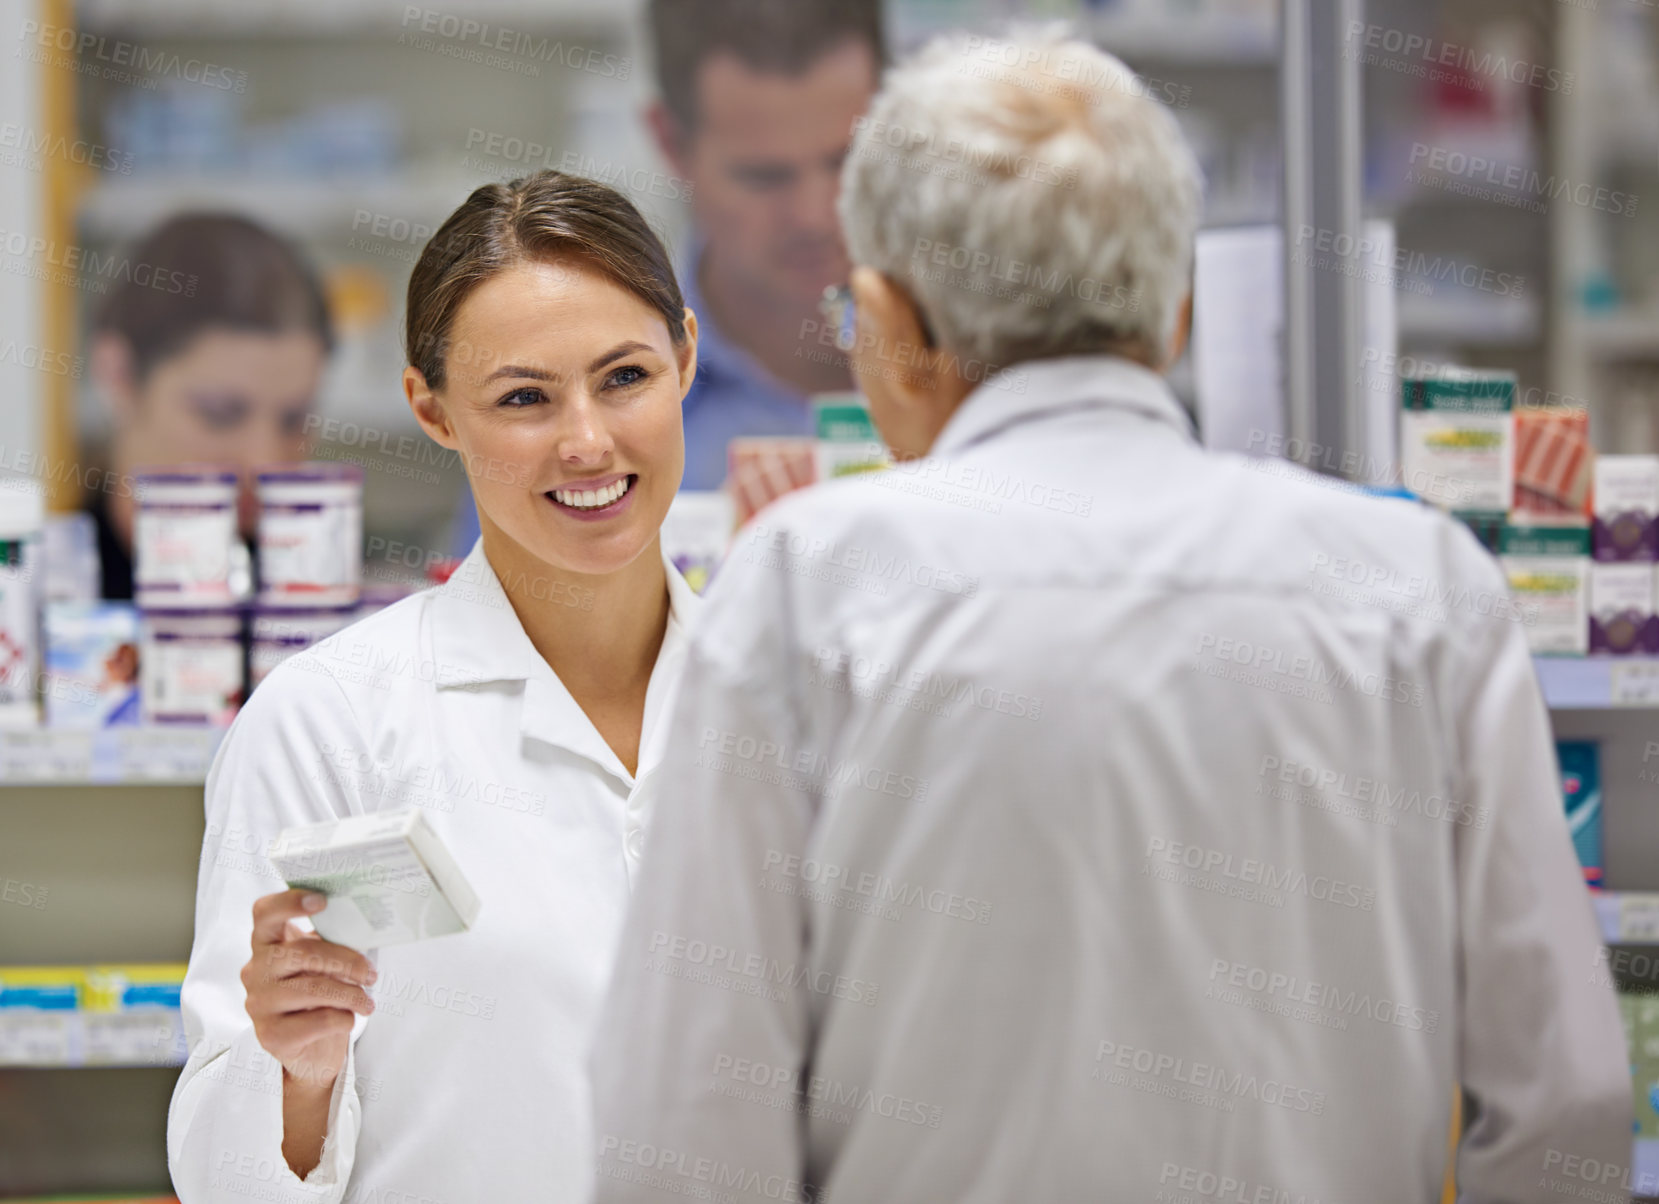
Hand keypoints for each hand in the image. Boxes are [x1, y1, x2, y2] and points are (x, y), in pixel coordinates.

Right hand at [241, 889, 376, 1094]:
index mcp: (267, 943)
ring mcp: (258, 1003)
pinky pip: (318, 1020)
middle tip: (371, 974)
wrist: (311, 1050)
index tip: (323, 901)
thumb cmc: (319, 996)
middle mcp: (255, 970)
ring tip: (367, 1002)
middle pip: (302, 952)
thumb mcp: (323, 964)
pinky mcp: (270, 1035)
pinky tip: (348, 1019)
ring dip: (351, 994)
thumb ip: (330, 942)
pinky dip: (343, 1018)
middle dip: (346, 961)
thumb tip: (364, 926)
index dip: (289, 902)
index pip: (265, 912)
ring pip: (313, 989)